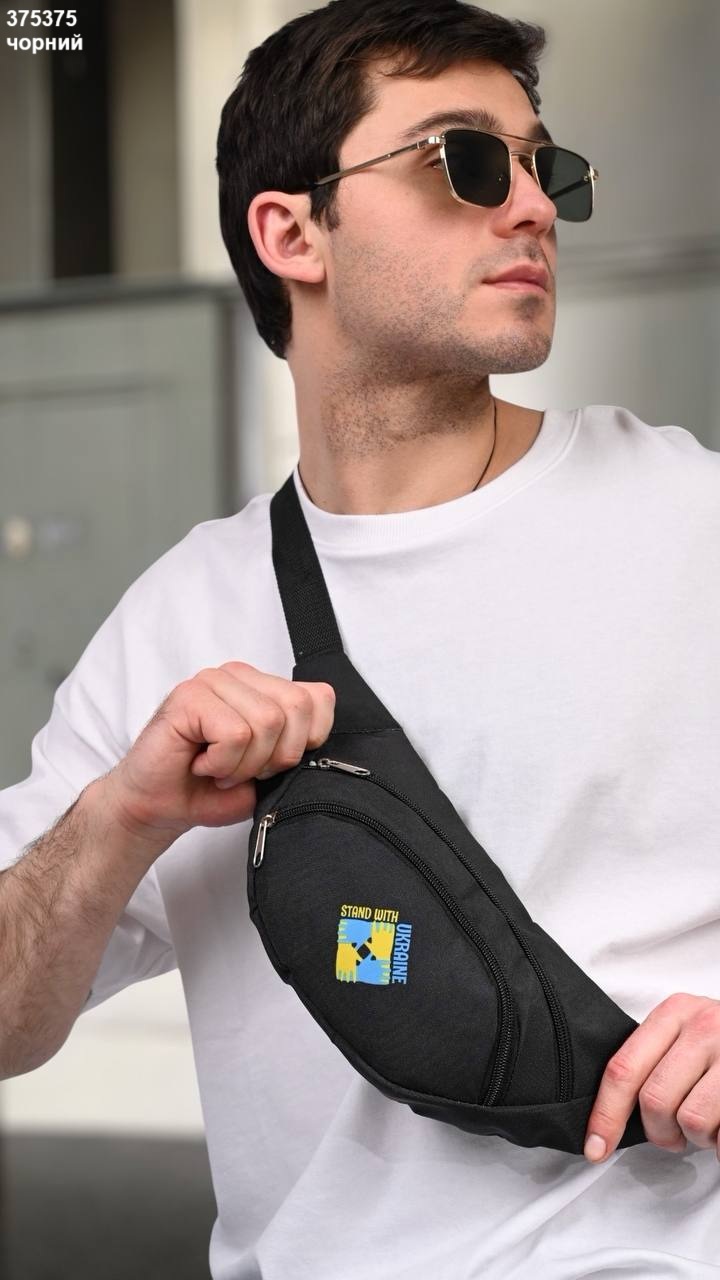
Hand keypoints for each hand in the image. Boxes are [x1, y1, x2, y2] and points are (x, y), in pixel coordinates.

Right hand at [103, 661, 335, 846]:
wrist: (159, 808)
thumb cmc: (209, 790)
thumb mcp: (270, 774)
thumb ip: (297, 750)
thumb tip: (316, 743)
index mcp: (264, 687)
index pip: (320, 697)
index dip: (307, 741)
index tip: (274, 764)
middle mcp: (240, 676)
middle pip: (297, 709)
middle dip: (276, 756)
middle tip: (243, 770)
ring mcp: (213, 681)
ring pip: (268, 721)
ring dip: (245, 764)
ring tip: (220, 769)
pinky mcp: (190, 696)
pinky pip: (235, 733)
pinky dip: (223, 763)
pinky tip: (202, 765)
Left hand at [584, 993, 719, 1161]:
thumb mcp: (688, 1033)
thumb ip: (654, 1058)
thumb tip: (609, 1115)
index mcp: (676, 1012)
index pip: (624, 1068)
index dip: (605, 1114)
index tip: (595, 1148)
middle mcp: (705, 1026)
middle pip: (655, 1100)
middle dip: (661, 1132)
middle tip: (677, 1133)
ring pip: (692, 1120)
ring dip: (700, 1137)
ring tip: (713, 1121)